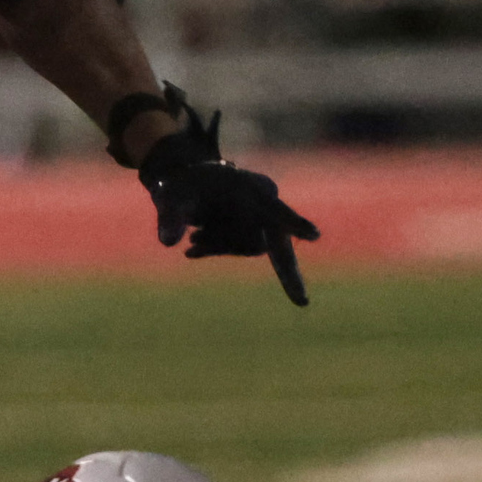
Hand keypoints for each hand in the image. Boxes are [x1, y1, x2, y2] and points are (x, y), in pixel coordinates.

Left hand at [136, 95, 318, 305]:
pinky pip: (239, 248)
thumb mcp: (170, 197)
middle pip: (272, 241)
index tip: (313, 234)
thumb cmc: (181, 184)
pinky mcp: (251, 228)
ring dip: (221, 248)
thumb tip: (168, 243)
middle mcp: (264, 203)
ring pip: (250, 246)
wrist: (184, 181)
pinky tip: (190, 251)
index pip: (276, 210)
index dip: (294, 223)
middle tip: (301, 300)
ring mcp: (260, 217)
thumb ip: (170, 218)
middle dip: (284, 271)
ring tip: (192, 240)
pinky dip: (215, 250)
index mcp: (252, 189)